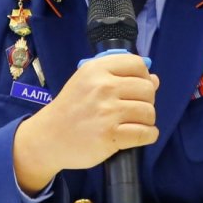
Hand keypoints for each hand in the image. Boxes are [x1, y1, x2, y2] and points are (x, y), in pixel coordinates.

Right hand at [13, 54, 158, 192]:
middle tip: (134, 109)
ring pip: (149, 112)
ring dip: (146, 119)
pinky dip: (148, 135)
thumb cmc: (71, 108)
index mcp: (97, 69)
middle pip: (147, 89)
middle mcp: (103, 87)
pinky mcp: (110, 136)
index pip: (137, 64)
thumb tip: (155, 79)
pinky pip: (145, 133)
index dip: (143, 76)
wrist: (47, 137)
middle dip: (146, 100)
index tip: (137, 88)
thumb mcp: (88, 82)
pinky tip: (141, 135)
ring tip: (134, 122)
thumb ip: (119, 77)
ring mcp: (107, 112)